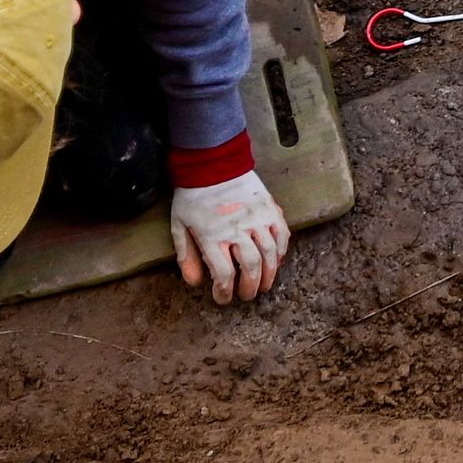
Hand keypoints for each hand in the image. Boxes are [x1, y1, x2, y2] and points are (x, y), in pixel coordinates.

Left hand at [172, 170, 290, 302]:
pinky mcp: (270, 209)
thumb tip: (194, 283)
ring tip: (264, 285)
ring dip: (269, 274)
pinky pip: (282, 235)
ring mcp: (257, 219)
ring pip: (270, 254)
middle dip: (250, 287)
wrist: (213, 163)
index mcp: (213, 236)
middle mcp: (237, 230)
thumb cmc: (194, 196)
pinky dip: (281, 251)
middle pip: (251, 267)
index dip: (225, 292)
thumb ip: (186, 256)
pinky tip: (276, 261)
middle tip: (247, 296)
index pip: (224, 274)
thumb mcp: (180, 226)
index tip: (224, 298)